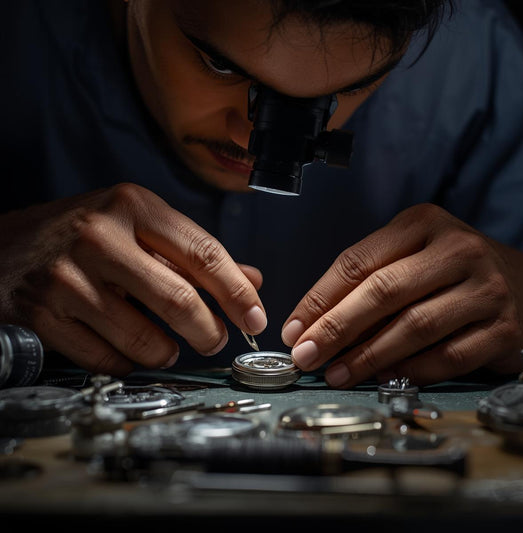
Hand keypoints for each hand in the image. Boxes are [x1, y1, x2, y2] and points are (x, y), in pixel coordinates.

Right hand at [0, 183, 266, 374]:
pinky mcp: (43, 314)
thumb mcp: (139, 225)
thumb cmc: (82, 232)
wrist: (5, 245)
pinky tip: (132, 352)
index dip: (237, 291)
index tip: (255, 316)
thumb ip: (194, 253)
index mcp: (133, 206)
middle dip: (209, 331)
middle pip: (178, 299)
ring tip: (173, 348)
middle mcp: (100, 237)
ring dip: (169, 352)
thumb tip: (251, 280)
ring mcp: (67, 277)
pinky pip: (104, 357)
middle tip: (215, 340)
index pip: (204, 252)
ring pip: (142, 337)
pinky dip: (128, 362)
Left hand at [282, 203, 522, 387]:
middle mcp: (457, 250)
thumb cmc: (448, 271)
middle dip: (335, 328)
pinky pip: (447, 357)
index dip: (319, 299)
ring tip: (335, 374)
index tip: (294, 329)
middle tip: (306, 356)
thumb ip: (366, 281)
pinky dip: (410, 370)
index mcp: (422, 224)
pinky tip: (381, 378)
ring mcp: (485, 289)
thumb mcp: (409, 256)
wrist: (522, 284)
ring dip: (367, 356)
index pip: (357, 262)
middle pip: (382, 292)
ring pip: (413, 326)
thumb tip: (311, 326)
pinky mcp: (504, 329)